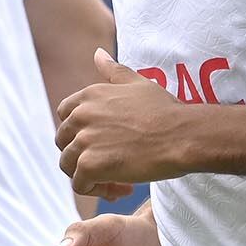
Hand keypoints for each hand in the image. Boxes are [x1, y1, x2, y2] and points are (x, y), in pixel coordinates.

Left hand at [54, 50, 186, 196]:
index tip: (103, 142)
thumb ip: (113, 71)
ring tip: (119, 182)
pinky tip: (123, 189)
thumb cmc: (165, 111)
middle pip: (64, 143)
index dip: (80, 133)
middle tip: (112, 166)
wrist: (182, 135)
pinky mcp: (90, 165)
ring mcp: (84, 140)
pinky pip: (80, 185)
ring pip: (69, 167)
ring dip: (91, 177)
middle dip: (83, 156)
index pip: (64, 116)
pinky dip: (98, 191)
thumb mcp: (138, 83)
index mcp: (89, 96)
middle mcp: (81, 115)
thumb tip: (97, 54)